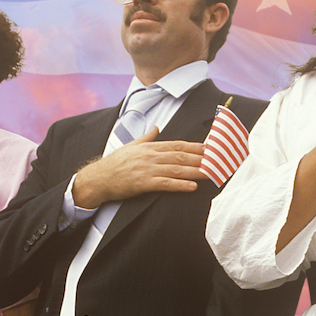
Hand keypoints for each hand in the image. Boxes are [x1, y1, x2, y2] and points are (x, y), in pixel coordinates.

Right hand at [72, 126, 207, 207]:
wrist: (98, 178)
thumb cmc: (115, 163)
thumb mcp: (132, 145)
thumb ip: (147, 137)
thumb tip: (156, 128)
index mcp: (150, 147)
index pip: (178, 145)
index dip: (195, 147)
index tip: (210, 148)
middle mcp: (151, 156)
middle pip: (181, 156)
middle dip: (201, 158)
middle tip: (218, 160)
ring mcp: (147, 169)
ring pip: (176, 169)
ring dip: (196, 172)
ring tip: (211, 173)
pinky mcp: (143, 183)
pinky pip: (165, 184)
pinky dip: (180, 185)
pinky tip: (192, 187)